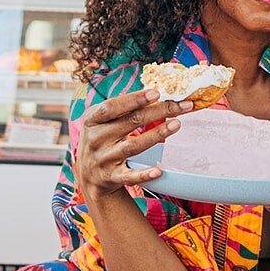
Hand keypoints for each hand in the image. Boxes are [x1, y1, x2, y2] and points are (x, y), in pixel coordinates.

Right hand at [74, 88, 193, 201]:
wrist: (89, 176)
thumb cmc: (101, 140)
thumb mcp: (101, 122)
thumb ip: (121, 109)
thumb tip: (154, 94)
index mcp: (92, 120)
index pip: (112, 106)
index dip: (134, 99)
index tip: (156, 93)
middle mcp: (96, 139)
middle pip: (130, 122)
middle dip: (158, 111)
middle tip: (180, 106)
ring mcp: (103, 159)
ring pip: (133, 146)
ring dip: (156, 135)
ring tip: (176, 124)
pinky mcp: (112, 177)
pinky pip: (130, 176)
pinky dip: (144, 174)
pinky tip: (158, 170)